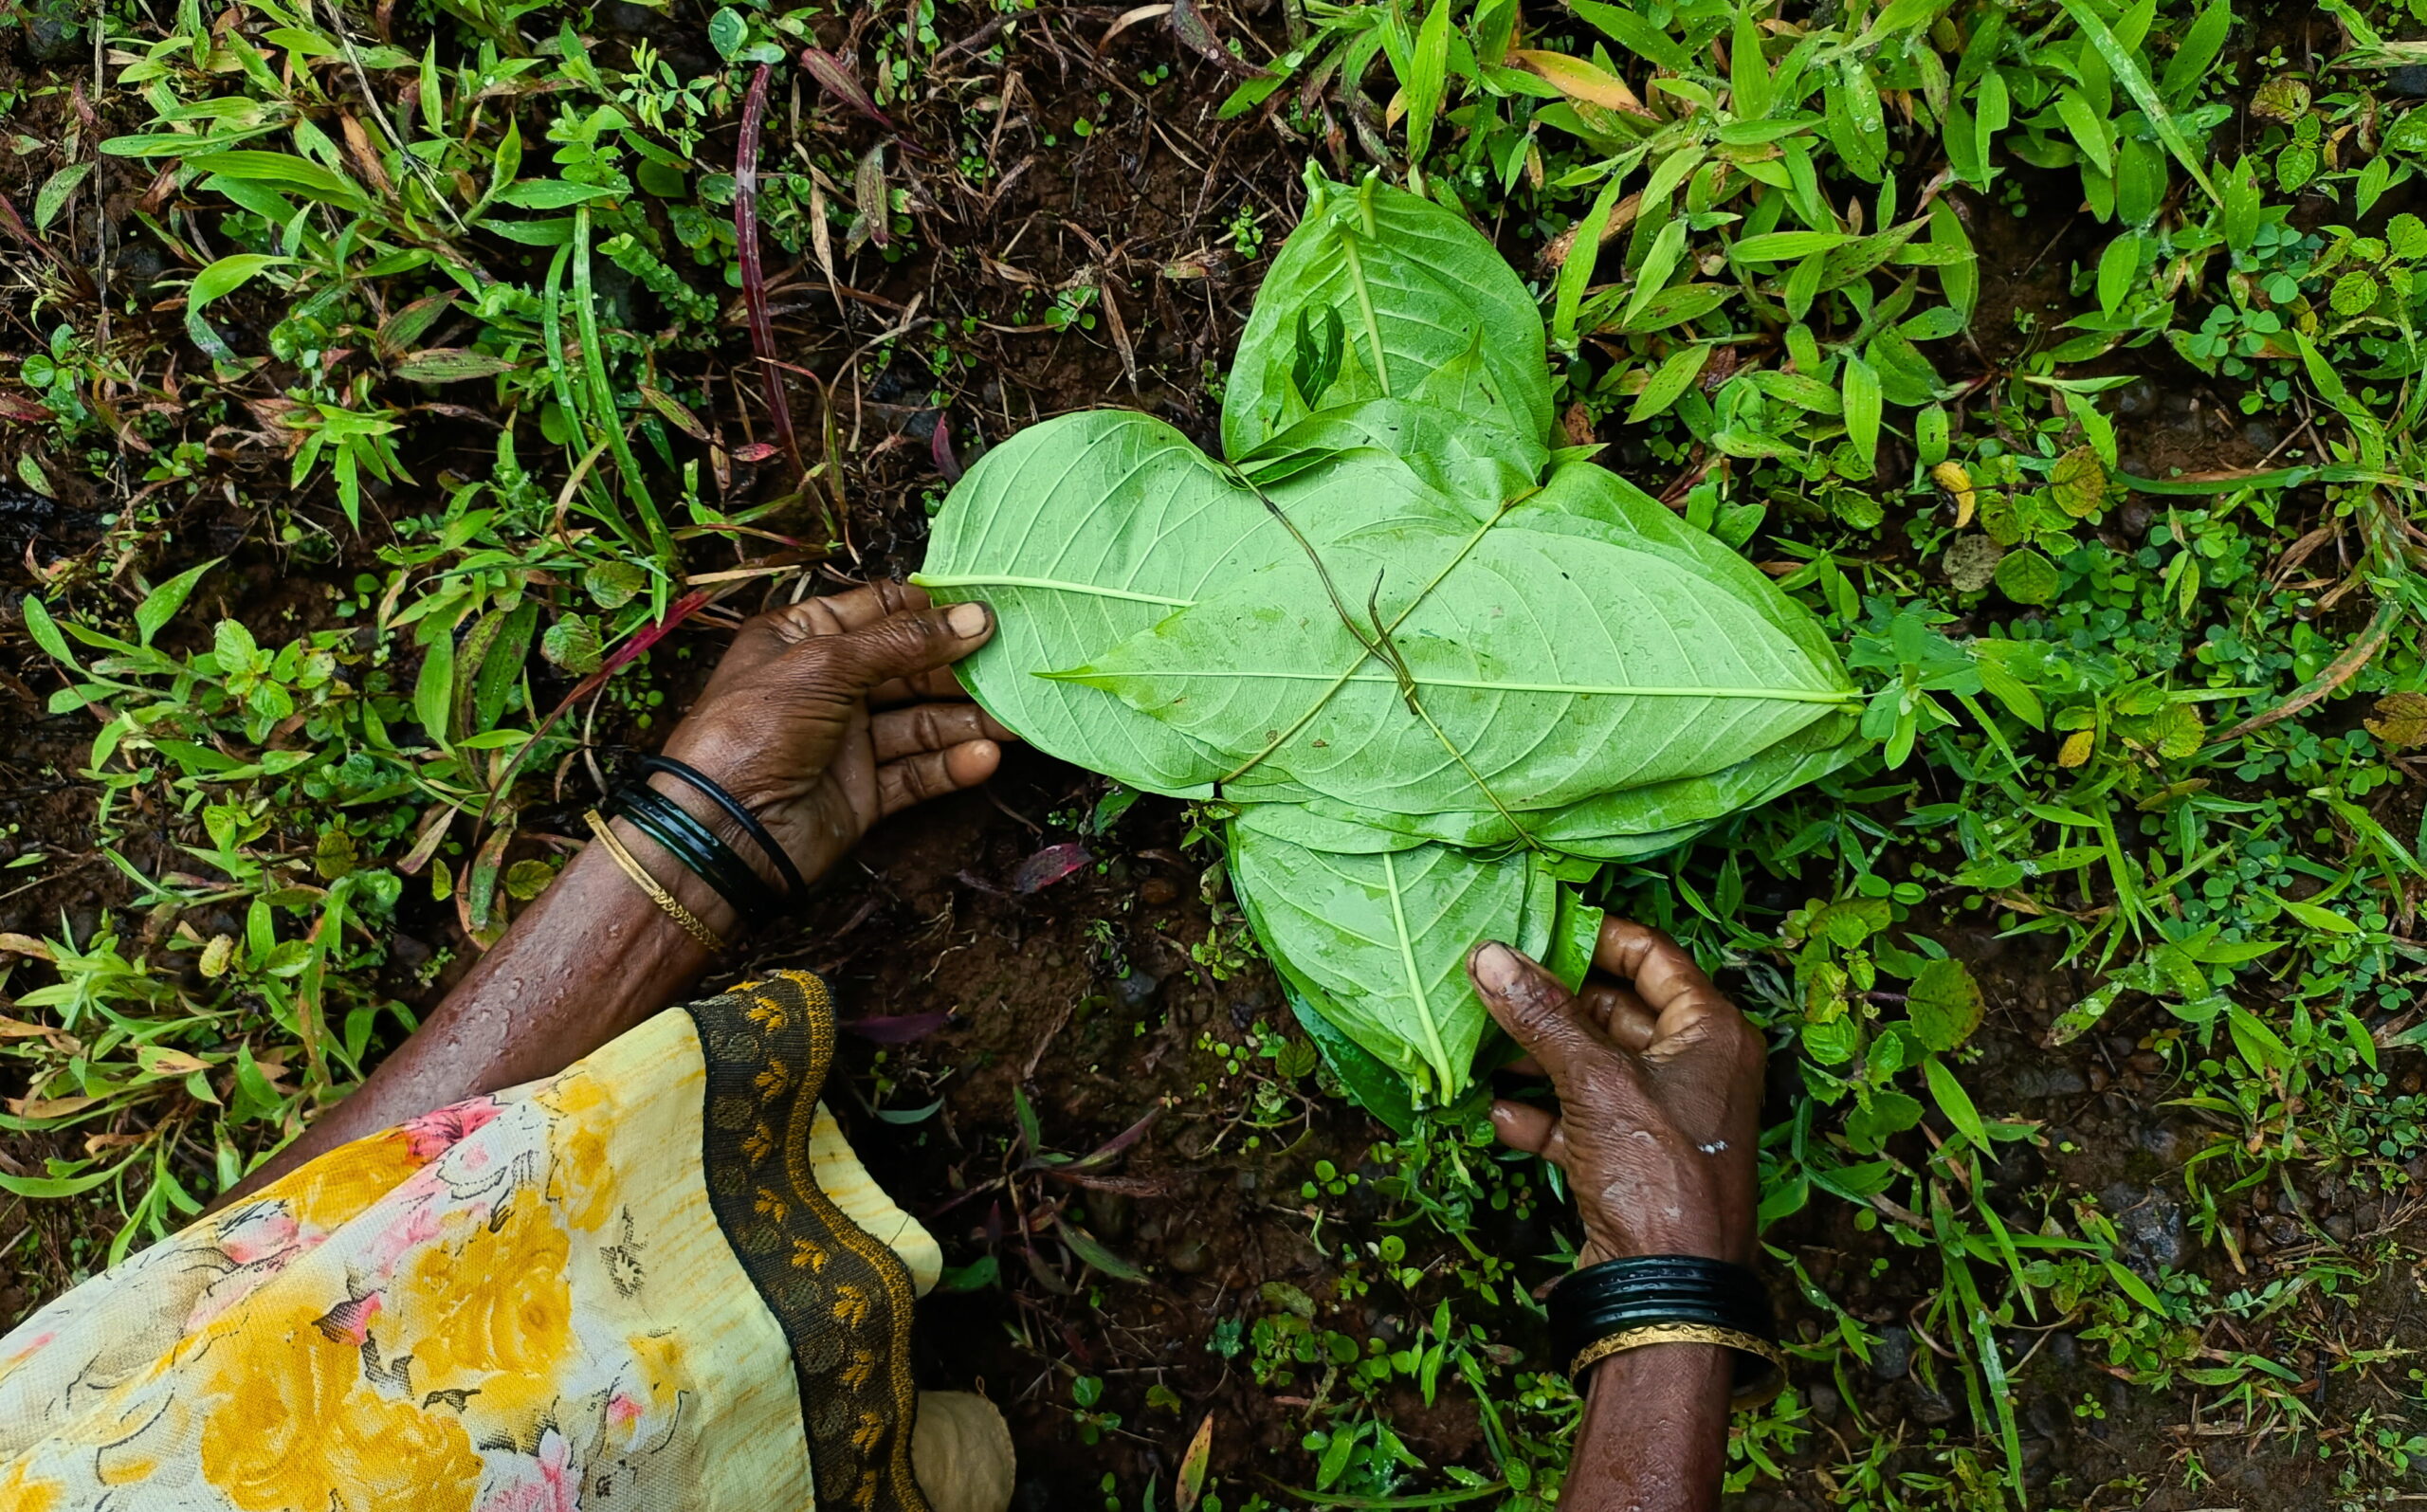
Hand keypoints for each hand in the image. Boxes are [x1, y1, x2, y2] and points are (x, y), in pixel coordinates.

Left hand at [657, 580, 1015, 892]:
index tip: (985, 610)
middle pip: (910, 667)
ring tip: (1017, 718)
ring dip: (969, 719)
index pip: (879, 611)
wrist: (724, 831)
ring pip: (922, 721)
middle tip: (1014, 664)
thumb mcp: (825, 664)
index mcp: (803, 639)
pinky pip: (917, 771)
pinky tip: (986, 757)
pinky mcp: (864, 791)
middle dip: (960, 668)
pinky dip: (952, 765)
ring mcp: (848, 740)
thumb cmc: (756, 728)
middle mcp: (829, 685)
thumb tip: (975, 619)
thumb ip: (904, 642)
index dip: (930, 610)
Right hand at [1466, 919, 1762, 1266]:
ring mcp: (1665, 1118)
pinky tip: (1499, 1114)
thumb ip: (1543, 1015)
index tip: (1536, 926)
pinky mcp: (1634, 1162)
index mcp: (1710, 1032)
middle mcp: (1695, 1068)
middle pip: (1615, 1011)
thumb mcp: (1596, 1082)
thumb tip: (1491, 958)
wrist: (1666, 1290)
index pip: (1653, 956)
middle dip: (1552, 1002)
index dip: (1595, 936)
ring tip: (1482, 1045)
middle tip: (1492, 983)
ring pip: (1593, 1067)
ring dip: (1538, 1058)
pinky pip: (1583, 1121)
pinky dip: (1543, 1115)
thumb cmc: (1657, 1174)